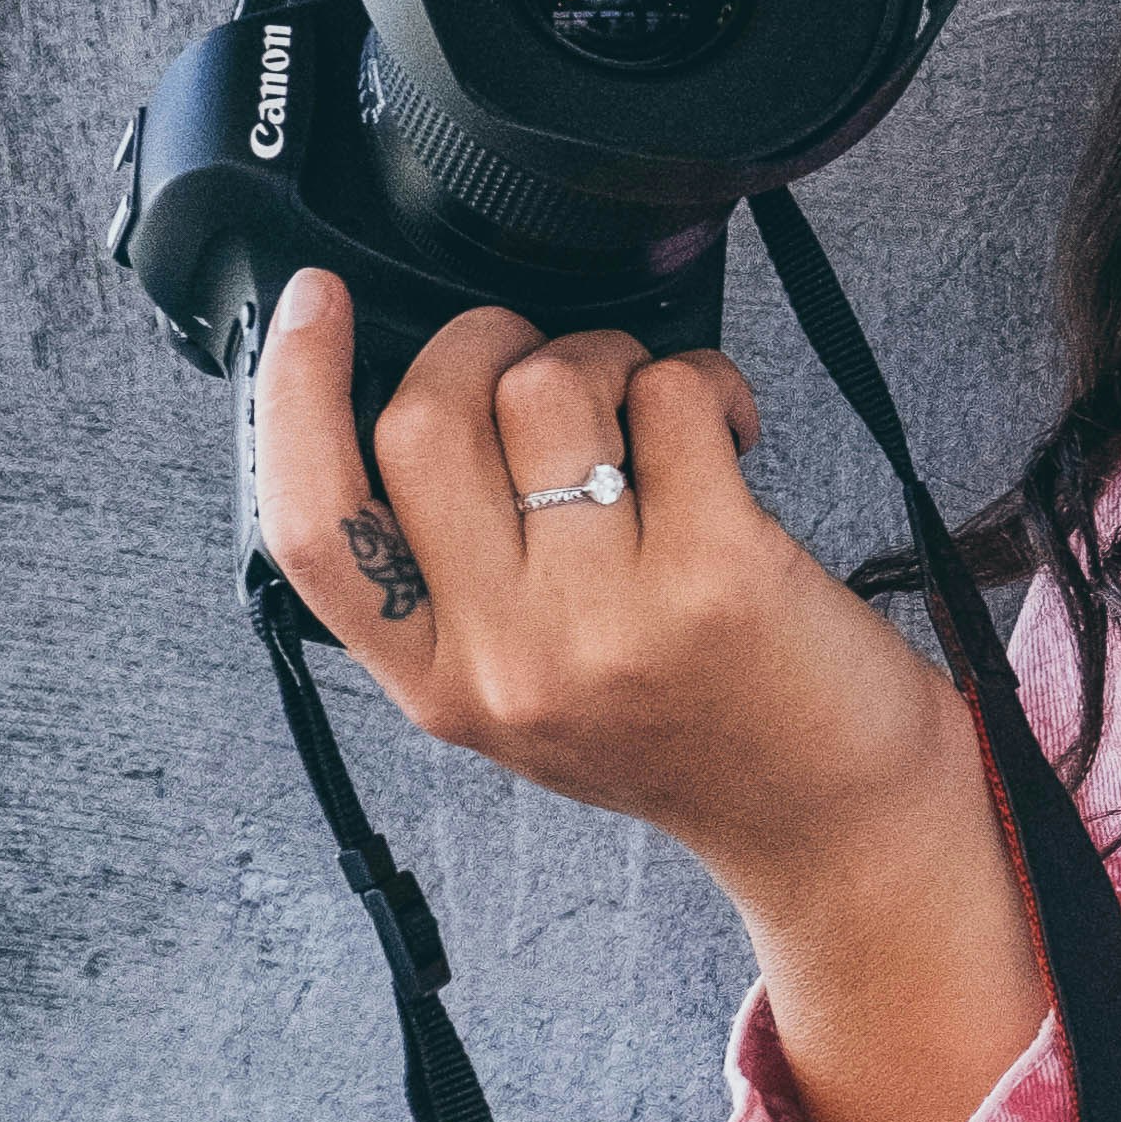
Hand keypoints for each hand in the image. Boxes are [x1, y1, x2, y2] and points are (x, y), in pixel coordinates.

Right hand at [248, 267, 960, 920]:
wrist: (832, 819)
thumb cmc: (691, 731)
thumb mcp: (526, 688)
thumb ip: (457, 576)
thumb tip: (434, 397)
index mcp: (438, 683)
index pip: (310, 529)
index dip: (288, 394)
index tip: (310, 302)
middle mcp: (508, 660)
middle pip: (423, 423)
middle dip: (484, 340)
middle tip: (547, 358)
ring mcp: (607, 620)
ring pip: (546, 388)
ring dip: (604, 354)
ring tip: (651, 405)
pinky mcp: (714, 574)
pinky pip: (669, 397)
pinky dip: (703, 381)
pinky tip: (730, 431)